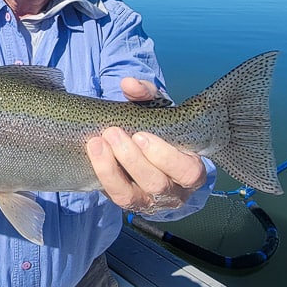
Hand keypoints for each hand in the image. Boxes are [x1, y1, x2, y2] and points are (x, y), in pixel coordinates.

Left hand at [86, 78, 206, 213]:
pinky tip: (94, 152)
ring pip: (132, 196)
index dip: (164, 156)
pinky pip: (115, 196)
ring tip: (97, 142)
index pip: (187, 172)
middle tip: (113, 133)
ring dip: (112, 169)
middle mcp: (175, 192)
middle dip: (133, 159)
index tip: (141, 135)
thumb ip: (146, 94)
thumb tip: (129, 84)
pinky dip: (103, 174)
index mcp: (192, 169)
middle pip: (157, 184)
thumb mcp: (158, 109)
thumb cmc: (158, 129)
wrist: (144, 146)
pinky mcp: (129, 203)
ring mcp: (151, 202)